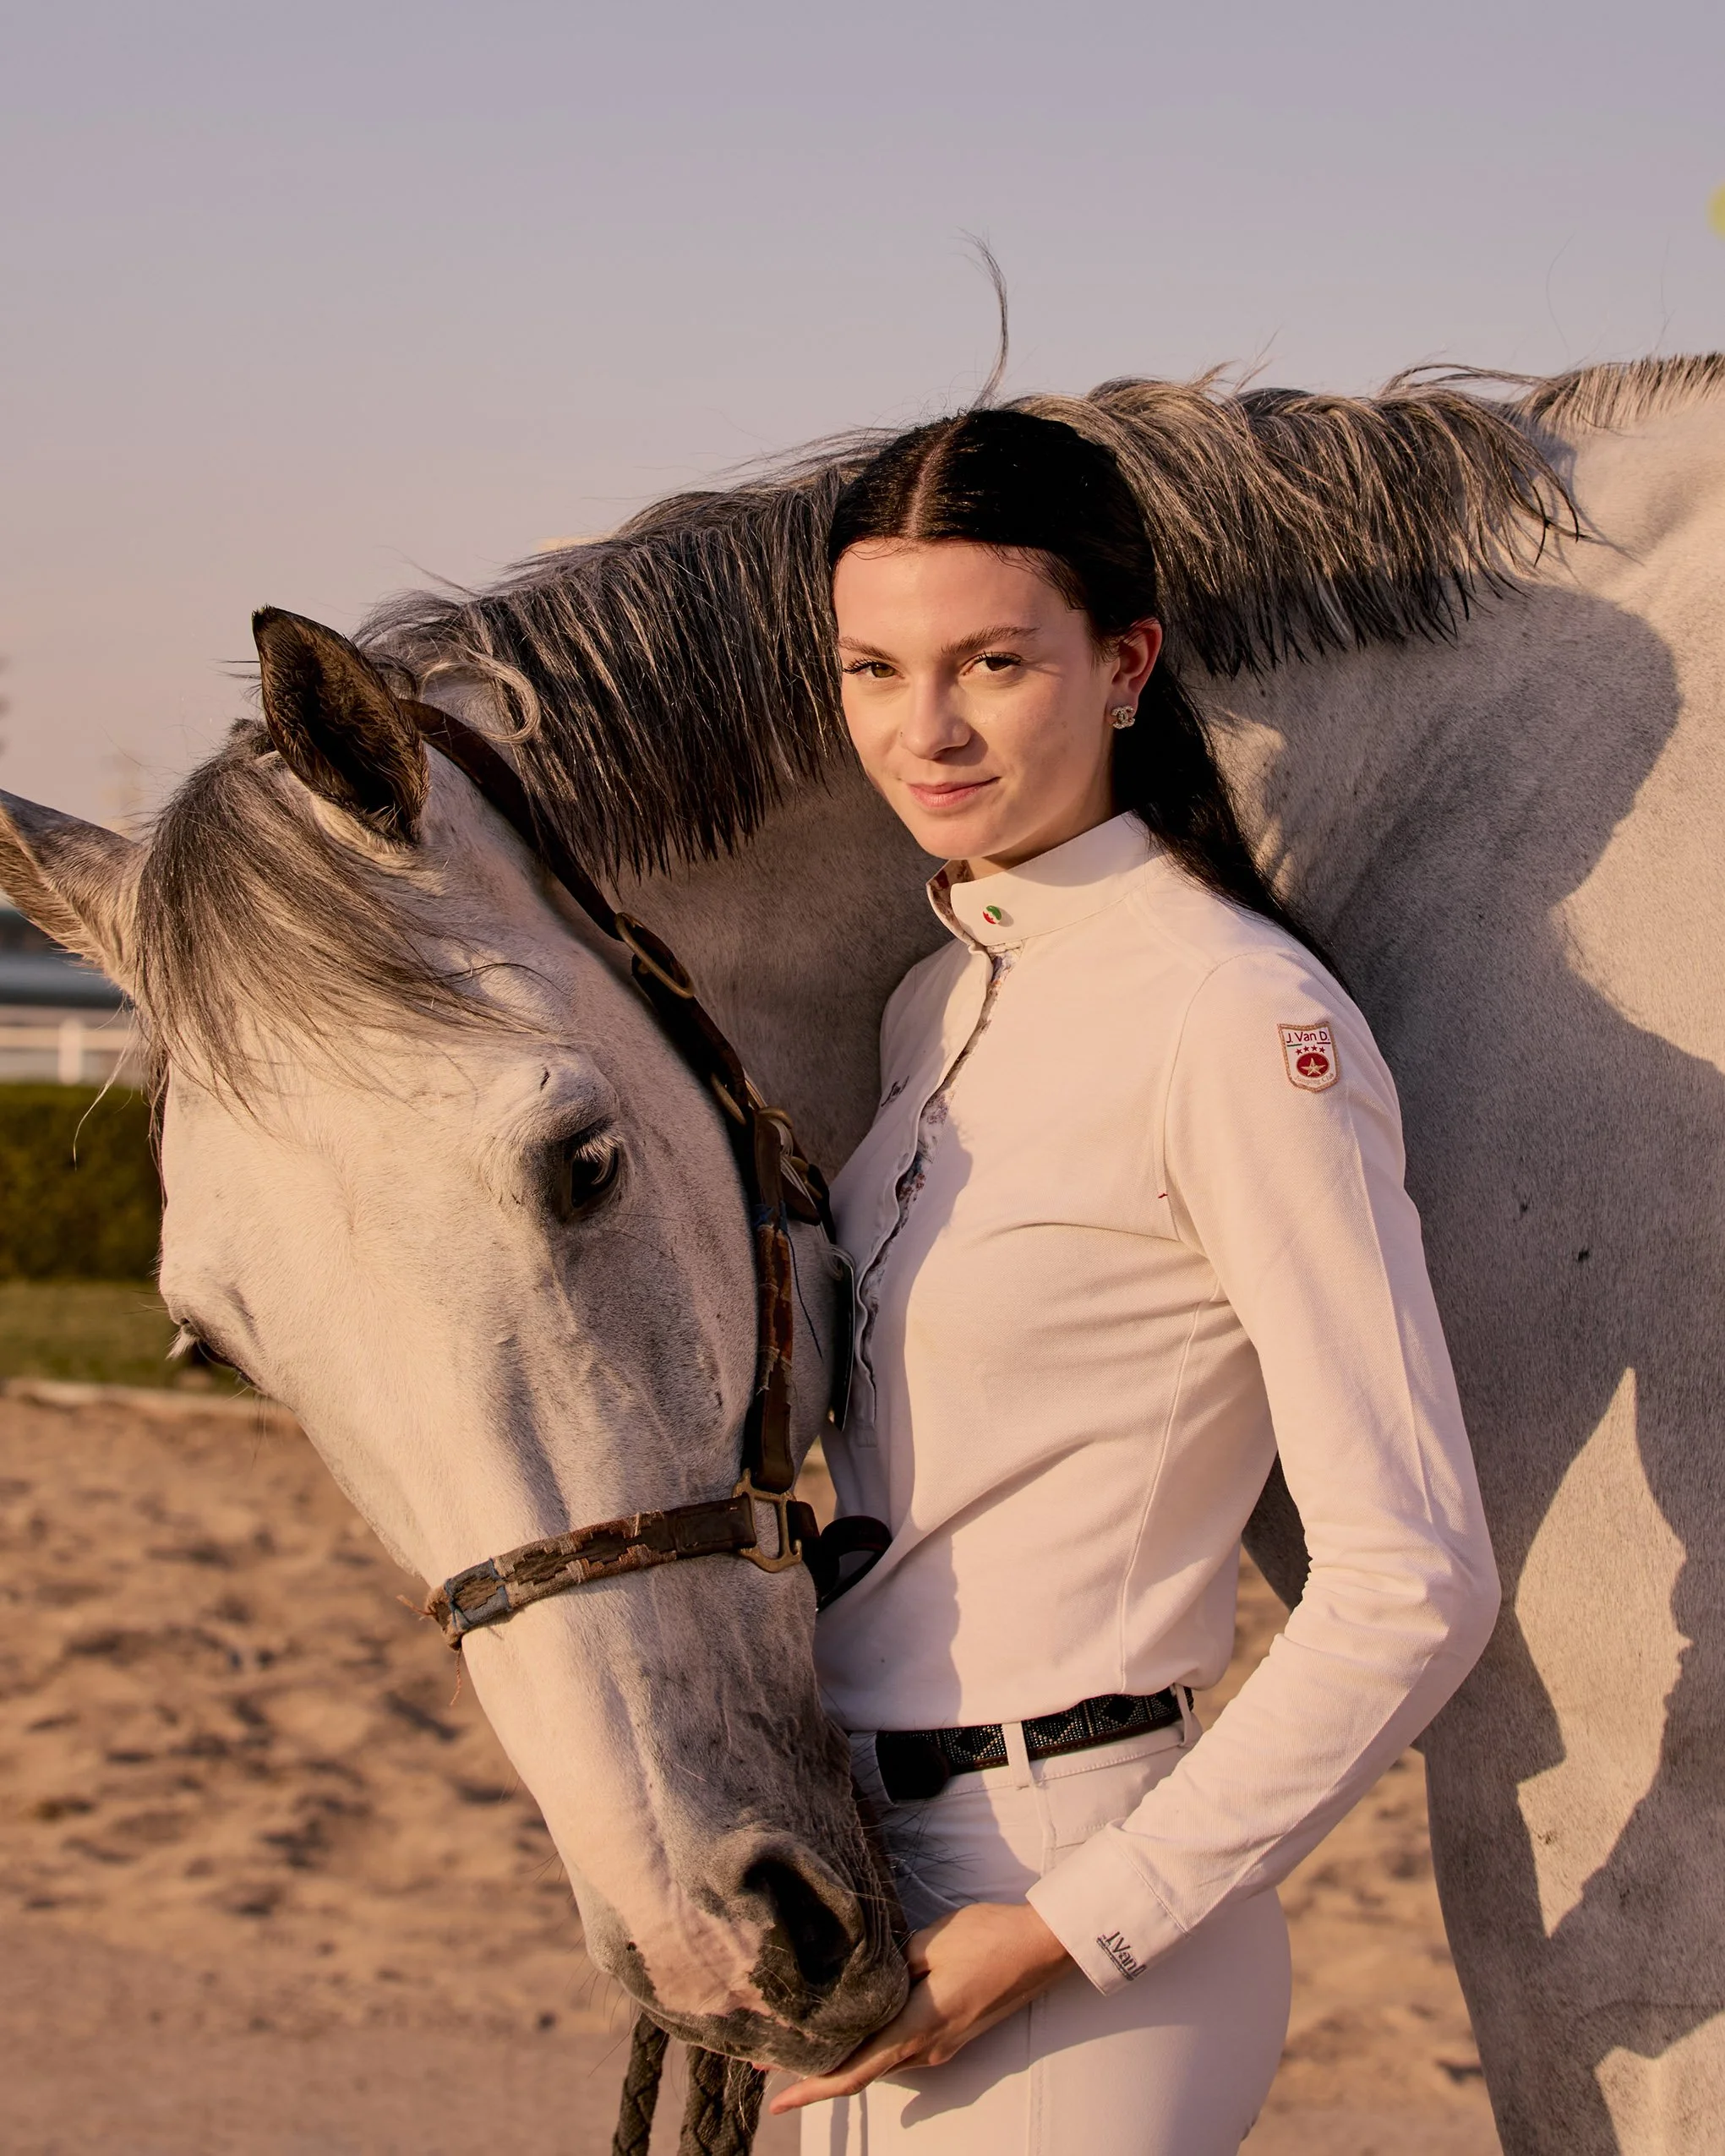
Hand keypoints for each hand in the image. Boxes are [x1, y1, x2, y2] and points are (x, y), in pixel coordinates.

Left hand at [767, 1901, 1072, 2113]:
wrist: (1041, 1947)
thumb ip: (890, 1965)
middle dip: (817, 2069)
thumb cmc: (990, 1938)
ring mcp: (943, 2046)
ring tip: (804, 2036)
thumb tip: (861, 1979)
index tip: (777, 2099)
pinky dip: (870, 2044)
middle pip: (862, 2071)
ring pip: (881, 2060)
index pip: (855, 2072)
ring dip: (844, 2055)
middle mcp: (929, 2049)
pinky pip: (901, 2049)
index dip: (813, 2090)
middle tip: (773, 2053)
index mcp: (919, 2028)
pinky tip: (854, 2026)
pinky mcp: (951, 2034)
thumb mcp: (931, 1941)